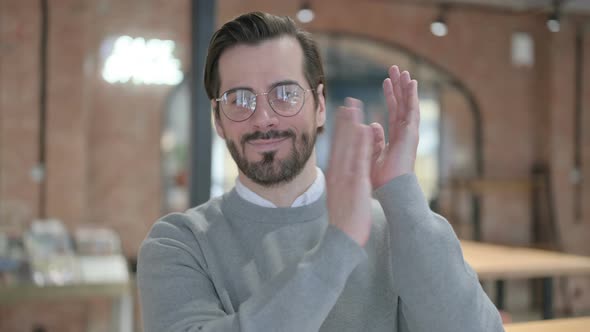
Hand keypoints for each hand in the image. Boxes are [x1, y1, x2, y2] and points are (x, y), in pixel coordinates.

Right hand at [326, 100, 372, 246]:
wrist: (342, 237)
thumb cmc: (345, 218)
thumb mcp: (342, 194)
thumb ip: (343, 179)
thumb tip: (344, 168)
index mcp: (336, 175)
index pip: (338, 148)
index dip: (342, 129)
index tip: (345, 113)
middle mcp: (337, 173)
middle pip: (341, 143)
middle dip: (345, 122)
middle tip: (349, 102)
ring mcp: (345, 177)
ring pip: (348, 146)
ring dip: (351, 125)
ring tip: (355, 107)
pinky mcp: (354, 183)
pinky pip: (358, 159)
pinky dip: (360, 143)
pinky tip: (363, 129)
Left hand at [369, 65, 419, 189]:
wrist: (390, 189)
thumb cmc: (382, 178)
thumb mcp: (372, 154)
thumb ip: (374, 139)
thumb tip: (372, 125)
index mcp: (396, 138)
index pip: (394, 111)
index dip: (391, 96)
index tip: (386, 81)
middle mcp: (404, 134)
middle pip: (402, 104)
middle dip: (399, 86)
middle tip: (396, 69)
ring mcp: (409, 133)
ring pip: (408, 104)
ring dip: (406, 87)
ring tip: (404, 71)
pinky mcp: (411, 133)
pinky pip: (412, 110)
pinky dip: (412, 95)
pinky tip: (412, 82)